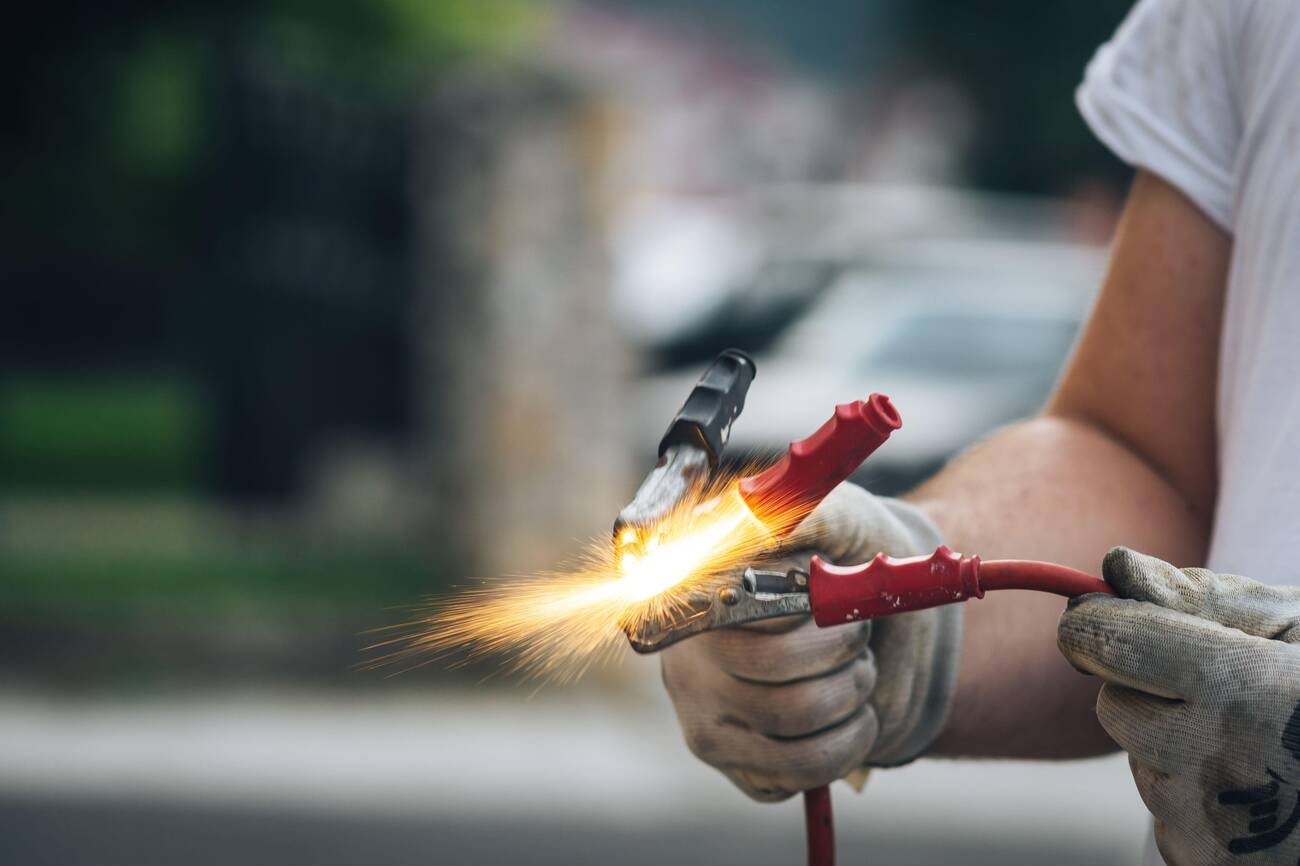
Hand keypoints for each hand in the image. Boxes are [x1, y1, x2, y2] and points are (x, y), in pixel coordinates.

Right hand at [660, 483, 961, 800]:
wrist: (885, 621)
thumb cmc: (851, 560)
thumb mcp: (839, 521)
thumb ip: (804, 514)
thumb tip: (767, 521)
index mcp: (699, 588)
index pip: (728, 600)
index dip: (794, 602)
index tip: (826, 586)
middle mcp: (687, 655)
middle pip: (772, 664)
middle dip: (840, 646)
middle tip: (857, 632)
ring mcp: (706, 717)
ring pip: (794, 720)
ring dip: (852, 694)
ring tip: (859, 673)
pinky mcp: (738, 767)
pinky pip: (798, 772)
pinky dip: (848, 744)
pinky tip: (852, 718)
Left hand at [1058, 548, 1299, 864]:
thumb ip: (1208, 596)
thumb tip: (1118, 570)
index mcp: (1242, 689)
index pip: (1110, 645)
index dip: (1092, 622)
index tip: (1092, 612)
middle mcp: (1215, 761)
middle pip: (1113, 705)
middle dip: (1143, 688)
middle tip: (1215, 691)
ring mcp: (1209, 822)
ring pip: (1139, 758)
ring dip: (1174, 744)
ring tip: (1255, 746)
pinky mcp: (1203, 862)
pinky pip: (1163, 810)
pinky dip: (1193, 795)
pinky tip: (1255, 791)